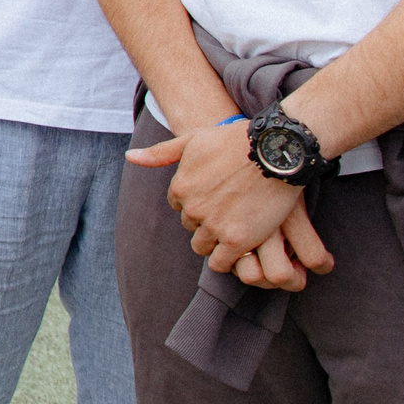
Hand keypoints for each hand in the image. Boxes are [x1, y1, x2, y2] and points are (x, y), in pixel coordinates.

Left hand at [130, 120, 332, 284]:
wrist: (274, 150)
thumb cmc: (235, 141)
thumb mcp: (193, 140)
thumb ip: (161, 153)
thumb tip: (130, 157)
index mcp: (180, 188)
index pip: (179, 206)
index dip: (197, 203)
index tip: (215, 199)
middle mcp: (192, 209)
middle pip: (191, 226)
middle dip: (206, 222)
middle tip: (229, 214)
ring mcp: (214, 226)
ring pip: (203, 246)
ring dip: (215, 242)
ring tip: (235, 231)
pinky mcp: (237, 240)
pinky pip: (221, 263)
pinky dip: (227, 259)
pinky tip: (240, 248)